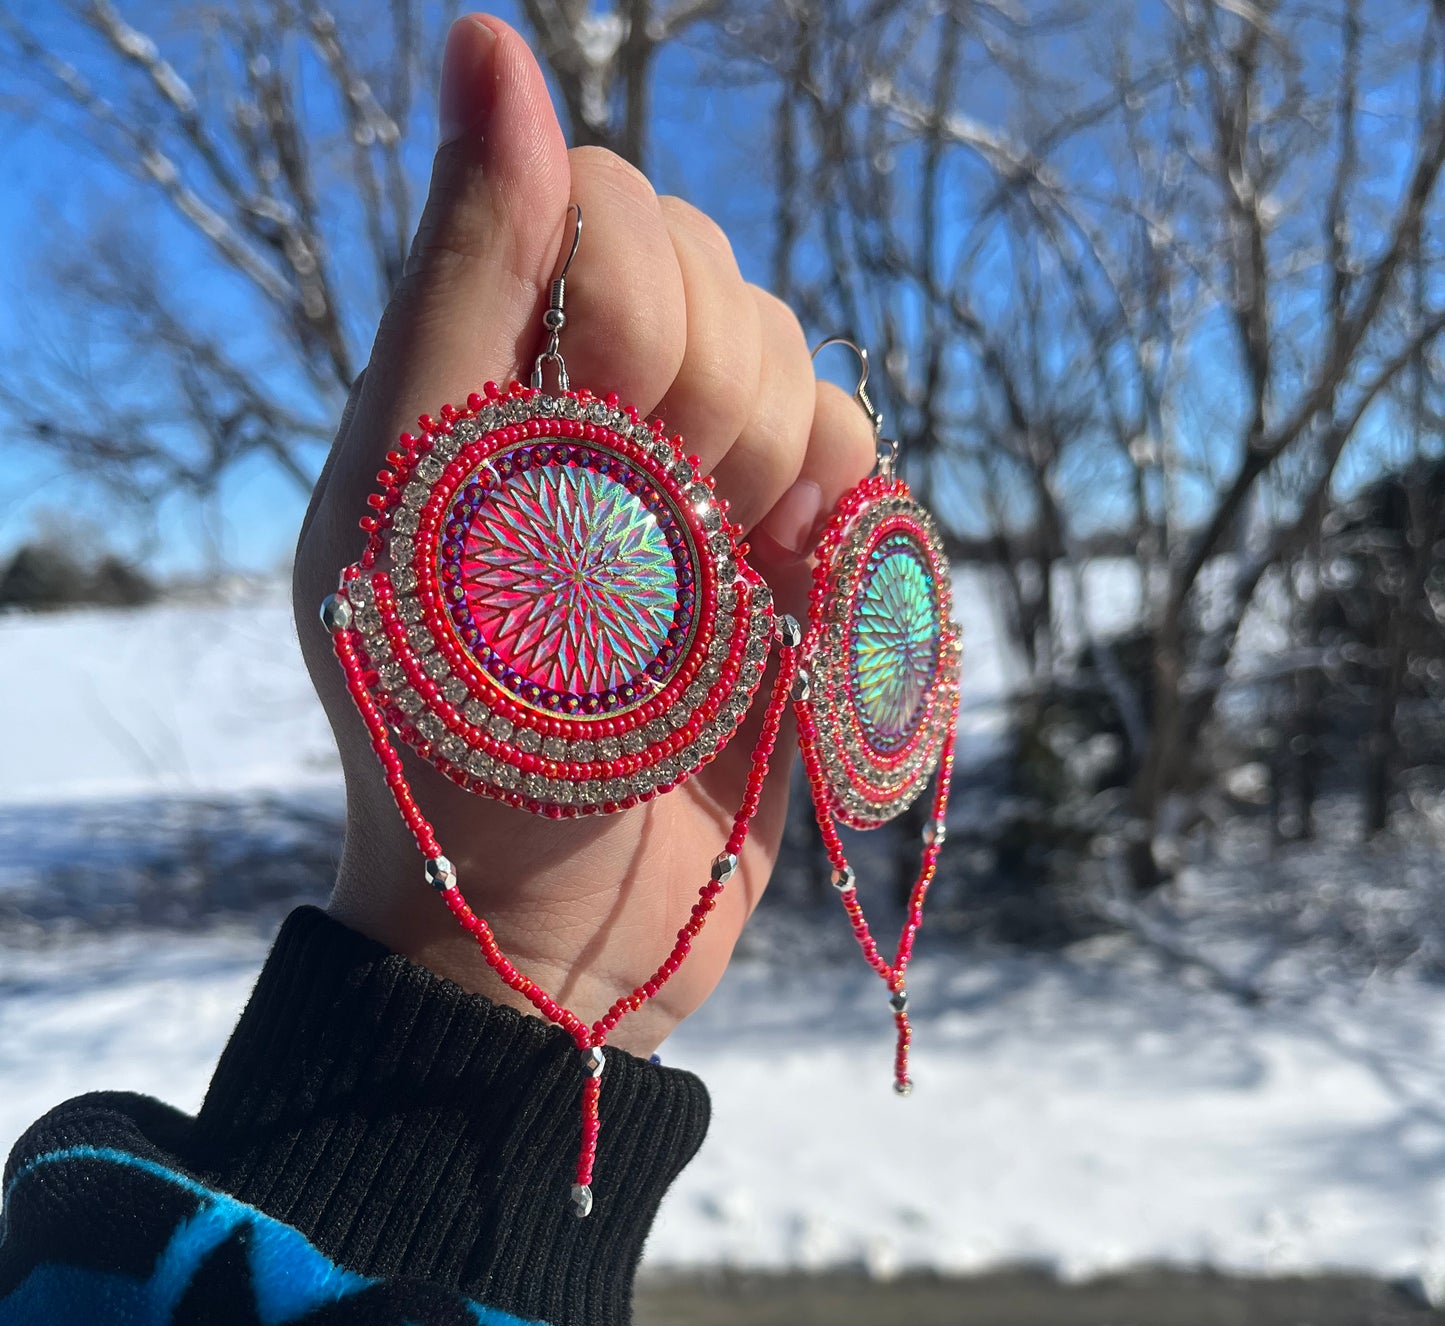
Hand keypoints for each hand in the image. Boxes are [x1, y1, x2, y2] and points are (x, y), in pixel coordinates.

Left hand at [293, 14, 872, 1053]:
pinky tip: (790, 614)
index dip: (642, 299)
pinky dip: (844, 531)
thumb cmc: (461, 756)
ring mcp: (694, 495)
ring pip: (801, 373)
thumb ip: (462, 286)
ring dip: (779, 477)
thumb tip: (484, 40)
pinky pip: (862, 472)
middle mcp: (591, 415)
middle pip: (719, 284)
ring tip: (720, 602)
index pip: (606, 208)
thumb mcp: (421, 516)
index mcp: (484, 381)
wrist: (556, 942)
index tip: (618, 433)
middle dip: (718, 406)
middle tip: (666, 544)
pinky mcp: (780, 573)